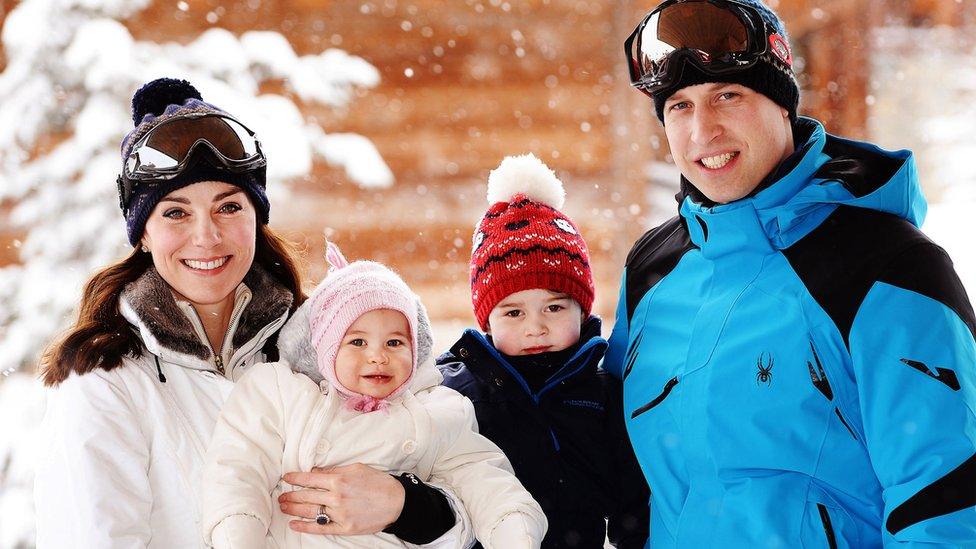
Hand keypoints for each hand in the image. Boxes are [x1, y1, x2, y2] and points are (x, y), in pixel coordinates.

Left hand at [278, 463, 405, 534]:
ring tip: (283, 507)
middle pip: (306, 496)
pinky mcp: (344, 527)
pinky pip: (320, 528)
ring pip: (310, 511)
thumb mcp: (357, 469)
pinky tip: (294, 524)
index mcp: (339, 480)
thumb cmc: (378, 482)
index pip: (310, 479)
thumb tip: (316, 473)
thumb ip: (335, 471)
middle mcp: (336, 497)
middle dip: (291, 495)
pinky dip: (305, 526)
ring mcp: (339, 514)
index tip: (286, 478)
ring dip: (294, 509)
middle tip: (281, 495)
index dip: (295, 478)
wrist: (397, 502)